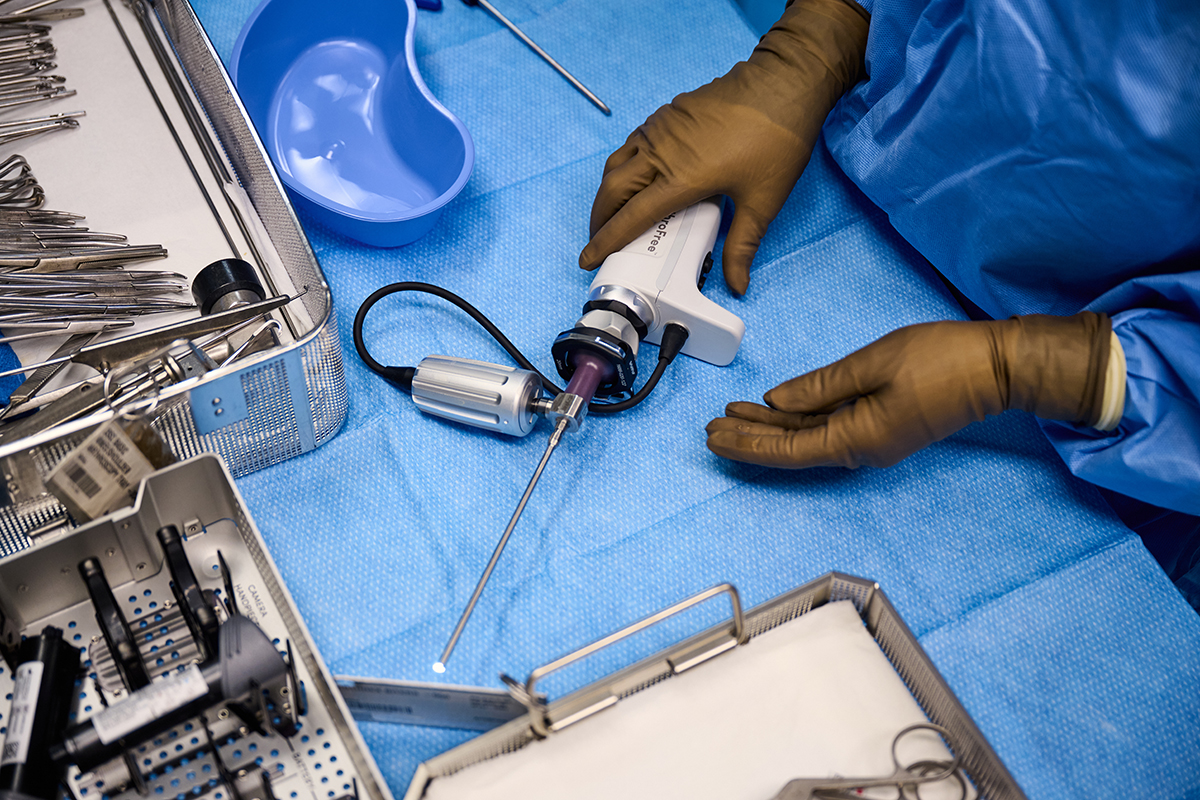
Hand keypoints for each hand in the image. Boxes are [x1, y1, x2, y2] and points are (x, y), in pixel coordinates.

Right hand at [579, 0, 868, 294]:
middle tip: (598, 240)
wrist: (784, 82)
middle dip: (598, 219)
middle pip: (611, 190)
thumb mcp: (763, 201)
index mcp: (681, 178)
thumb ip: (743, 245)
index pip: (630, 217)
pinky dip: (622, 166)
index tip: (588, 258)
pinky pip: (632, 144)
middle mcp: (662, 152)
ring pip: (616, 164)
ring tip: (610, 212)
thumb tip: (738, 284)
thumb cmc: (777, 138)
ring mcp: (661, 129)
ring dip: (606, 192)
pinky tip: (634, 176)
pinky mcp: (668, 114)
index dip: (606, 241)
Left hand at [705, 313, 1111, 467]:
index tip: (715, 437)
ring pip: (807, 436)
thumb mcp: (873, 364)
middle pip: (792, 447)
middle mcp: (861, 449)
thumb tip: (777, 402)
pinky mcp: (880, 426)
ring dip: (769, 427)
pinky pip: (827, 427)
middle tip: (710, 428)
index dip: (748, 444)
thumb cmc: (944, 361)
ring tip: (732, 416)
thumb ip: (822, 386)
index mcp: (857, 439)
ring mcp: (871, 440)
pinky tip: (775, 409)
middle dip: (749, 438)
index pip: (787, 449)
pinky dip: (797, 419)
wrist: (998, 367)